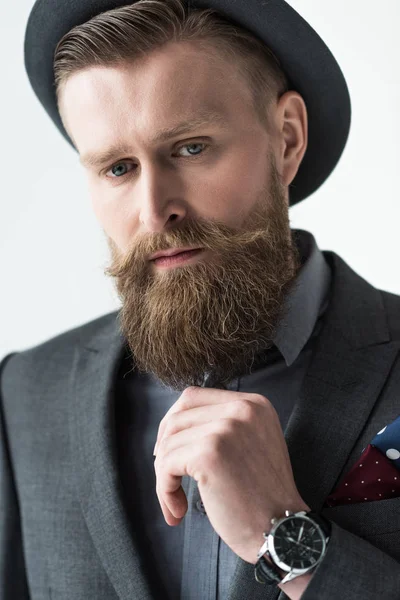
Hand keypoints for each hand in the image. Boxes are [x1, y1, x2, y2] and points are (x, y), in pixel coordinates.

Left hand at [153, 386, 309, 563]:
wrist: (282, 530)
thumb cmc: (263, 497)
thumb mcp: (253, 443)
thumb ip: (224, 426)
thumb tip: (174, 426)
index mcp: (253, 404)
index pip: (194, 397)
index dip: (174, 422)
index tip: (171, 449)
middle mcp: (242, 409)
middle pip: (178, 416)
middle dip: (164, 447)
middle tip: (168, 476)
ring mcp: (226, 429)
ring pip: (169, 442)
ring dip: (164, 475)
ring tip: (176, 502)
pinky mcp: (209, 453)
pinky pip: (166, 465)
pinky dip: (164, 489)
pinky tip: (178, 510)